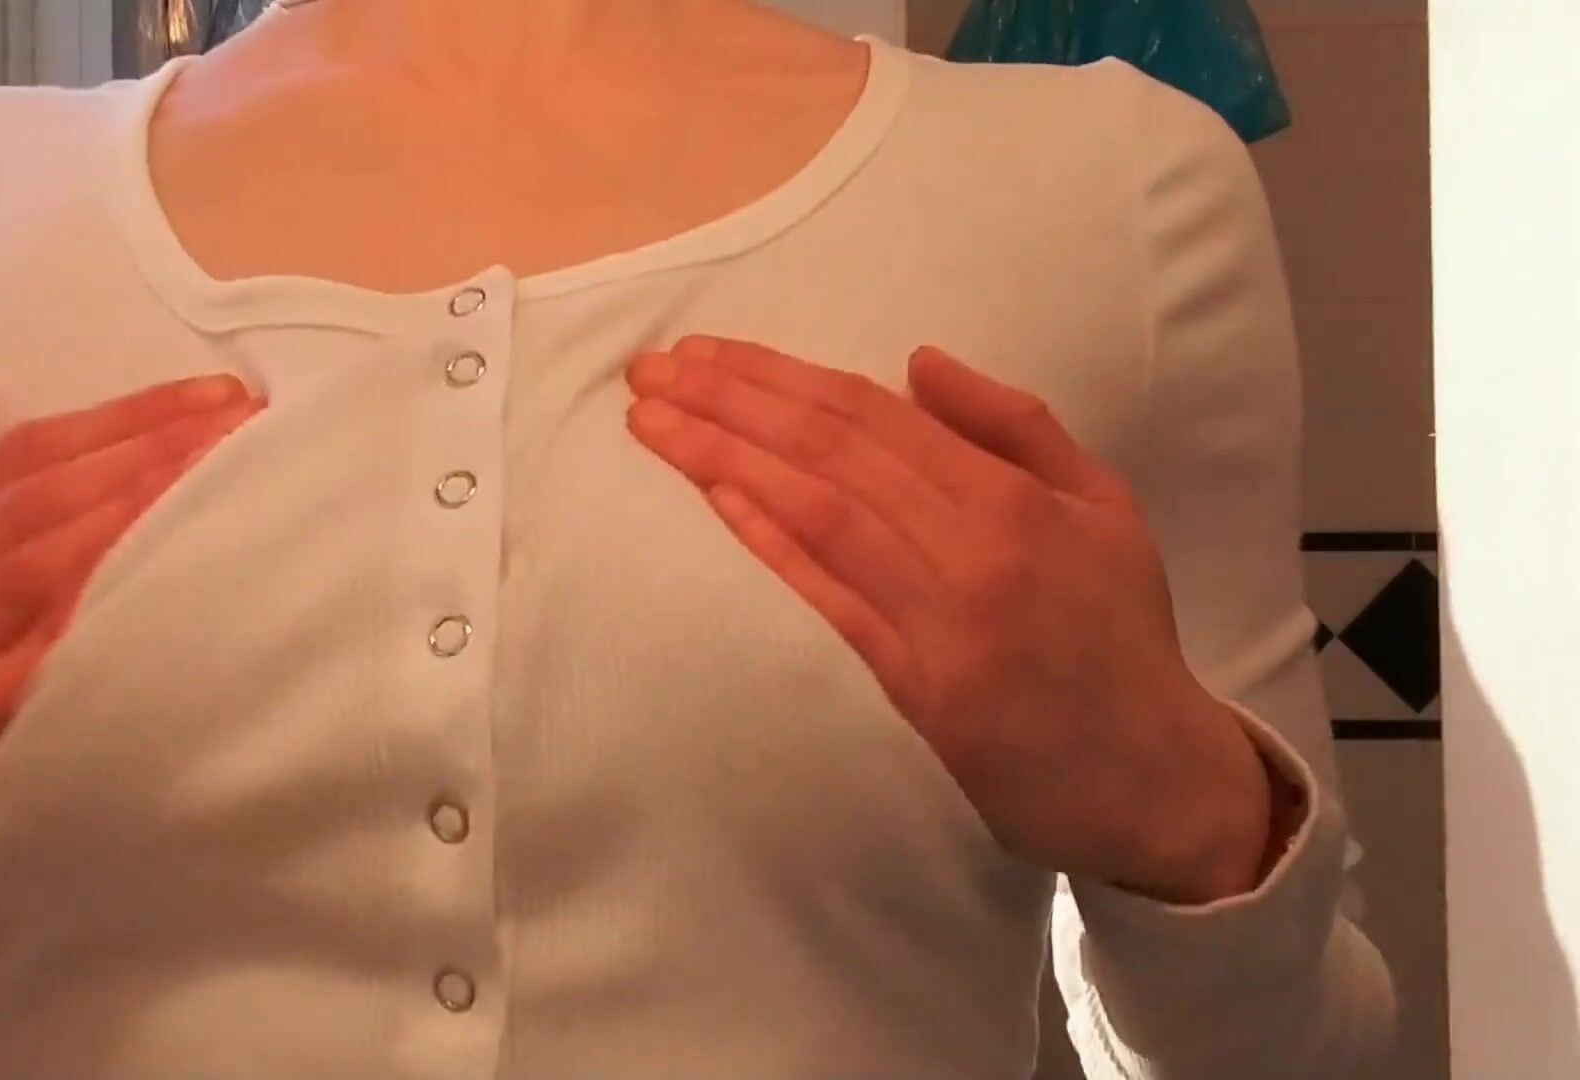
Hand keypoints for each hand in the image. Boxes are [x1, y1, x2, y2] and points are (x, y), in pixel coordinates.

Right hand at [0, 363, 262, 1043]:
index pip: (13, 461)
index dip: (119, 421)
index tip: (213, 398)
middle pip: (33, 506)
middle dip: (147, 458)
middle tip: (246, 430)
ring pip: (24, 580)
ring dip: (128, 528)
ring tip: (219, 493)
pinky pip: (3, 696)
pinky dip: (68, 649)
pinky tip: (143, 616)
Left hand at [623, 335, 1272, 904]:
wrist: (1153, 774)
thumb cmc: (1120, 629)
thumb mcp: (1101, 504)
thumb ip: (1016, 426)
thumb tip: (920, 362)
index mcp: (1014, 496)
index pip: (872, 415)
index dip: (780, 377)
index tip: (705, 351)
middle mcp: (972, 548)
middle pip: (830, 452)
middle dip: (729, 402)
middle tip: (649, 370)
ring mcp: (939, 621)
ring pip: (816, 513)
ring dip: (723, 459)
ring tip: (651, 421)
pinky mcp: (916, 687)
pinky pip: (829, 598)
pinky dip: (767, 540)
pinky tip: (711, 494)